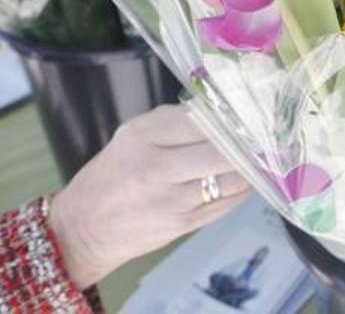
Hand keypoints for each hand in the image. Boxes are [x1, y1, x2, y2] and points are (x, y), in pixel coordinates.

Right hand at [48, 104, 249, 287]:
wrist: (81, 229)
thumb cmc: (113, 174)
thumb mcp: (134, 137)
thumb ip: (176, 124)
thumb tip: (227, 115)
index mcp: (142, 136)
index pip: (203, 121)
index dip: (233, 119)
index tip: (251, 115)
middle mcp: (155, 167)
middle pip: (222, 151)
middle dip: (247, 144)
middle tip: (263, 137)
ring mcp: (170, 199)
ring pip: (231, 179)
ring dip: (250, 168)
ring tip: (258, 158)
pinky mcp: (182, 225)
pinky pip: (226, 203)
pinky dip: (241, 190)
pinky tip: (242, 181)